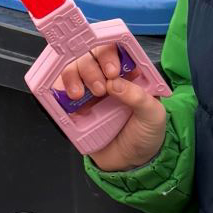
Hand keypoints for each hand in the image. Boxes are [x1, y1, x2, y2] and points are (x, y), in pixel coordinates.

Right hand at [56, 47, 165, 172]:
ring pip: (71, 68)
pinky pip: (59, 91)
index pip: (114, 49)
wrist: (131, 164)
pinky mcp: (74, 106)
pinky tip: (68, 100)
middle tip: (100, 90)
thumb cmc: (146, 135)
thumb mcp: (153, 116)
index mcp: (128, 73)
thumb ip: (139, 98)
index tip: (112, 70)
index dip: (109, 53)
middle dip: (91, 68)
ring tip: (80, 96)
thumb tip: (116, 83)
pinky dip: (59, 90)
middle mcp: (106, 77)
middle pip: (89, 55)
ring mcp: (88, 91)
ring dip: (73, 76)